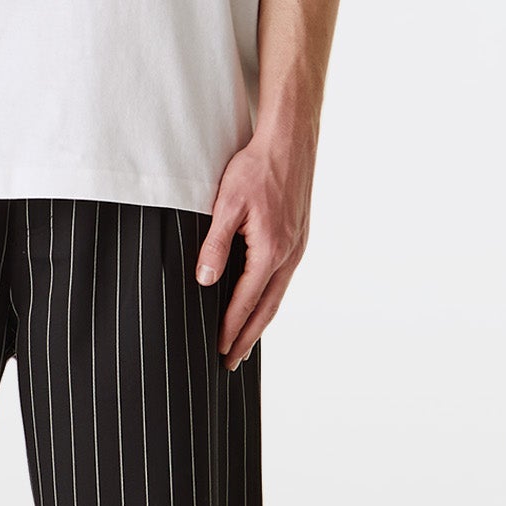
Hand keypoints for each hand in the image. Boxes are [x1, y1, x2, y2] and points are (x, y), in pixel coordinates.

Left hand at [195, 119, 314, 369]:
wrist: (291, 142)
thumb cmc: (256, 168)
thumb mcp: (228, 203)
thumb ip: (215, 243)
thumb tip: (206, 280)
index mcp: (270, 251)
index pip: (245, 302)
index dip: (230, 328)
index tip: (218, 351)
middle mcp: (289, 256)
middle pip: (267, 310)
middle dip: (247, 338)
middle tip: (231, 363)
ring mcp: (297, 248)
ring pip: (277, 297)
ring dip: (260, 323)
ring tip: (245, 344)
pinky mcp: (299, 239)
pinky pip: (283, 280)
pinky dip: (270, 300)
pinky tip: (261, 304)